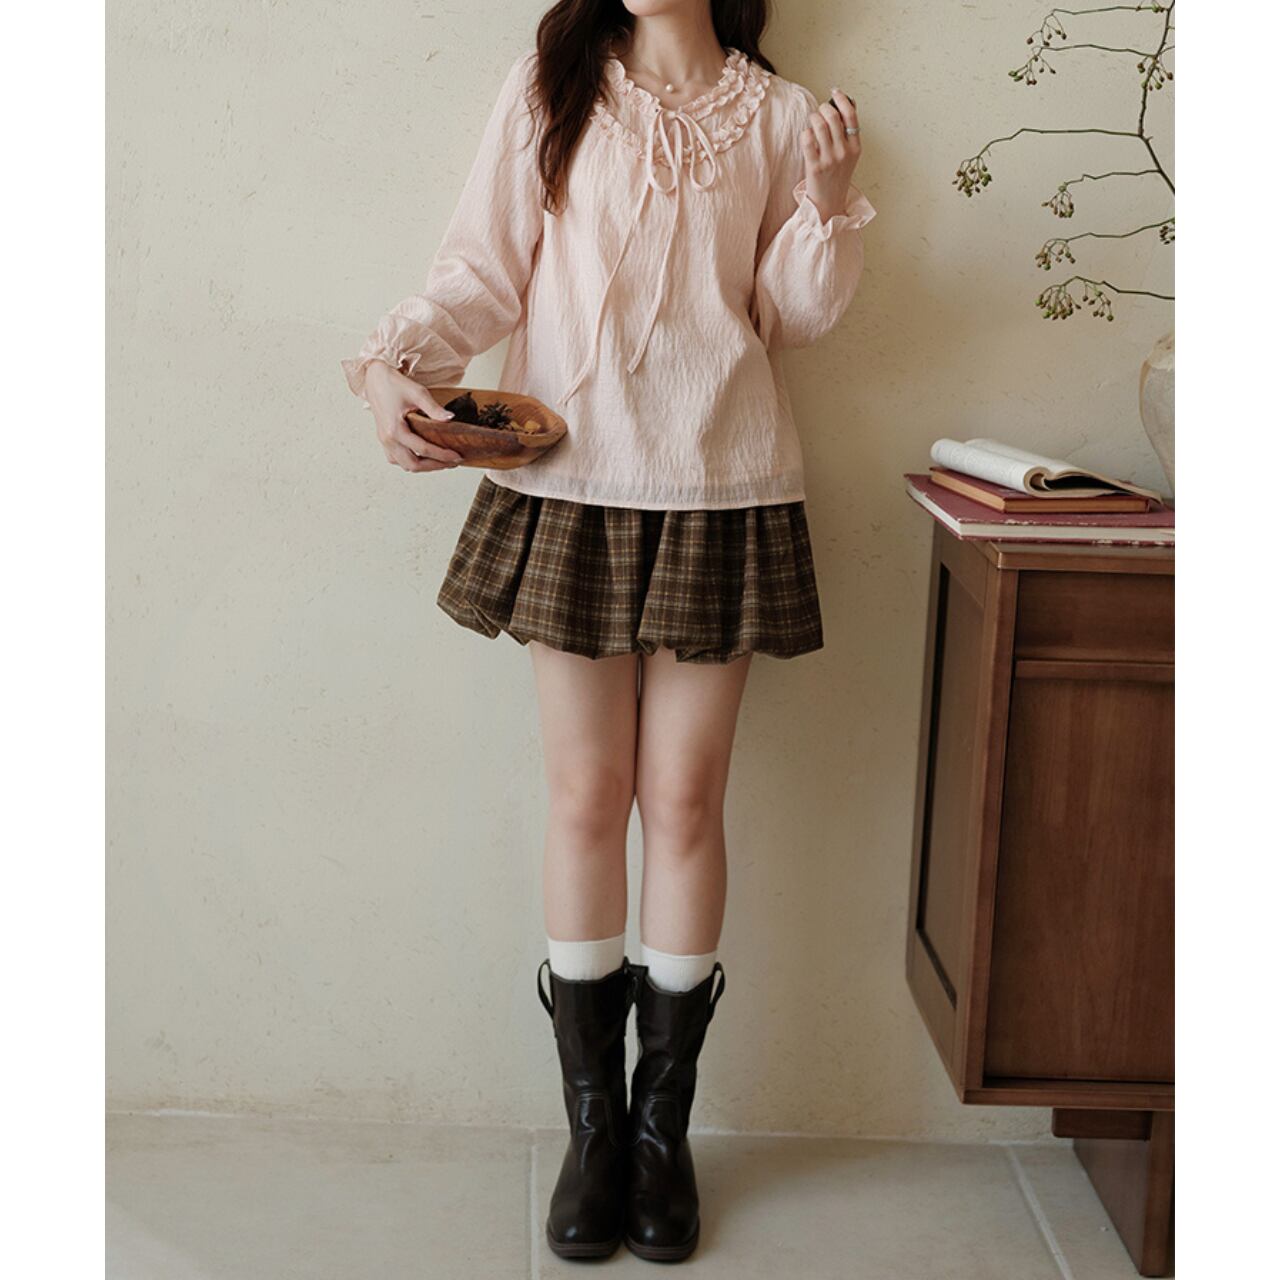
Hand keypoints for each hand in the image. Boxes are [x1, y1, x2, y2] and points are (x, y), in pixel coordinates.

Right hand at [365, 359, 462, 472]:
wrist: (375, 379)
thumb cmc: (393, 384)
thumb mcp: (417, 393)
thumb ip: (434, 408)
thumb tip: (450, 419)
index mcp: (394, 429)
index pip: (422, 449)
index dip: (442, 455)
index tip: (456, 456)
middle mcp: (387, 439)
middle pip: (413, 464)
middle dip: (435, 466)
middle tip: (452, 463)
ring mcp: (384, 441)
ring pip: (404, 465)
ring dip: (423, 466)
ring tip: (441, 461)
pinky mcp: (384, 440)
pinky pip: (397, 459)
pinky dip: (411, 462)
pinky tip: (424, 457)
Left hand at [802, 88, 861, 223]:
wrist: (829, 203)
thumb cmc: (837, 176)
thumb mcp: (849, 155)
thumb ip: (848, 133)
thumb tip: (846, 104)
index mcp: (855, 148)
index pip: (851, 116)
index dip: (842, 100)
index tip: (835, 92)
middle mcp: (844, 152)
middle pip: (833, 117)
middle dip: (823, 108)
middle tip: (820, 112)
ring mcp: (829, 160)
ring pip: (819, 125)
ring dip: (813, 119)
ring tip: (813, 123)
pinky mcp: (815, 167)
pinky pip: (807, 139)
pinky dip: (805, 133)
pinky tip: (807, 136)